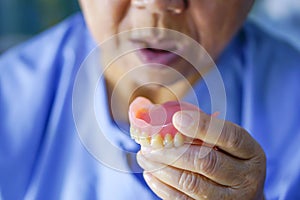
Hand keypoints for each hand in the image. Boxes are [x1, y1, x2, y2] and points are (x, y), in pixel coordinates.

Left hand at [137, 110, 265, 198]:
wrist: (243, 193)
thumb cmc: (227, 158)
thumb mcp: (224, 141)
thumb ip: (201, 126)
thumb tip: (157, 110)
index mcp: (251, 153)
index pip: (230, 137)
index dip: (203, 126)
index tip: (176, 118)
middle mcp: (246, 178)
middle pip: (206, 161)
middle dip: (172, 151)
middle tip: (149, 142)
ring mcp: (231, 199)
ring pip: (191, 183)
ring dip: (162, 168)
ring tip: (144, 156)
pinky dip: (163, 187)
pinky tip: (150, 174)